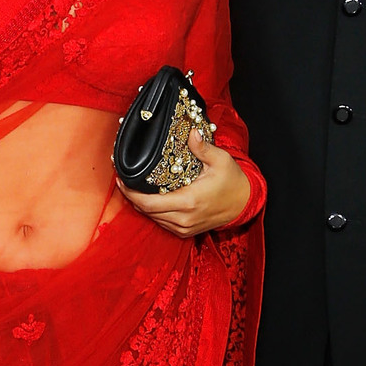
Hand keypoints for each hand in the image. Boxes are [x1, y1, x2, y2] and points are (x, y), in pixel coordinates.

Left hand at [116, 126, 251, 237]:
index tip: (122, 180)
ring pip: (152, 219)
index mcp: (189, 201)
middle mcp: (184, 218)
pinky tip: (148, 200)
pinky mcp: (186, 232)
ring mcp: (184, 228)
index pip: (149, 203)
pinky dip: (153, 212)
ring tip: (133, 188)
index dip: (131, 194)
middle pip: (147, 212)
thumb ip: (203, 147)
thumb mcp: (221, 160)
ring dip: (141, 205)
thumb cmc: (232, 181)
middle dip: (131, 197)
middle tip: (123, 181)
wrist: (244, 203)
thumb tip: (191, 132)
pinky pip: (162, 223)